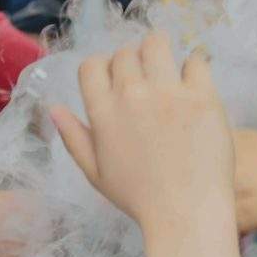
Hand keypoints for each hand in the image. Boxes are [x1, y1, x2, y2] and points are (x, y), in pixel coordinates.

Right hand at [50, 34, 233, 229]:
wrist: (185, 213)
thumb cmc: (140, 198)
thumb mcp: (96, 173)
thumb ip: (74, 138)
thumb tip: (54, 108)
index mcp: (102, 111)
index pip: (91, 65)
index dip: (102, 69)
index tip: (116, 82)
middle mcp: (132, 94)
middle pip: (125, 52)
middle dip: (133, 63)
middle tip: (147, 83)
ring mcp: (168, 92)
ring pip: (157, 43)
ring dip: (160, 52)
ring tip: (168, 71)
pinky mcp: (202, 96)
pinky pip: (196, 61)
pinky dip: (194, 69)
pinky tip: (194, 87)